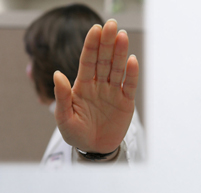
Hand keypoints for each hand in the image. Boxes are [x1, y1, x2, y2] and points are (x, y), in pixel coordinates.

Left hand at [53, 19, 138, 153]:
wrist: (95, 149)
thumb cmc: (77, 133)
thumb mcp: (64, 118)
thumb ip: (63, 96)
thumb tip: (57, 74)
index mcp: (83, 85)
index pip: (88, 61)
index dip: (91, 45)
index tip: (95, 29)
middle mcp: (99, 85)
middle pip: (104, 60)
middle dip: (107, 42)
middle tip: (112, 25)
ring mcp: (113, 92)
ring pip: (117, 69)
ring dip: (120, 53)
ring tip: (122, 36)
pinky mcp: (126, 102)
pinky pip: (130, 86)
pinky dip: (132, 74)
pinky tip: (132, 61)